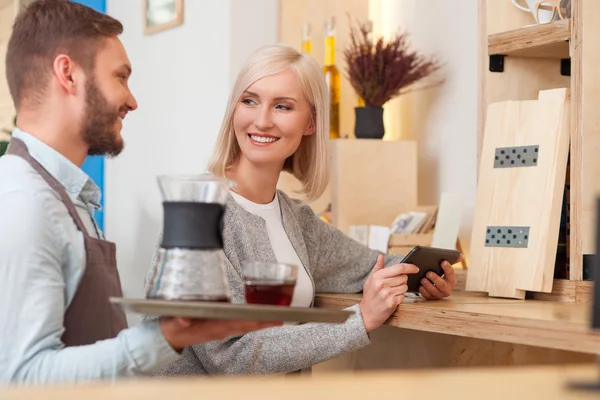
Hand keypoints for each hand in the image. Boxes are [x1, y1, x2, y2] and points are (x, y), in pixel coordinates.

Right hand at [160, 317, 281, 350]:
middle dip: (262, 322)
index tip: (263, 319)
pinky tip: (260, 319)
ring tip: (276, 319)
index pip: (235, 323)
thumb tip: (184, 319)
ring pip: (244, 326)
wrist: (170, 337)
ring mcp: (221, 330)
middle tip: (279, 319)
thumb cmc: (174, 326)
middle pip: (245, 326)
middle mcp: (220, 329)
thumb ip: (180, 319)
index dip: (250, 321)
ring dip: (260, 323)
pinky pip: (239, 326)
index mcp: (212, 327)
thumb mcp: (174, 322)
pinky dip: (251, 322)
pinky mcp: (221, 328)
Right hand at [359, 255, 418, 331]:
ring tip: (392, 292)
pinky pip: (403, 296)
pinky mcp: (392, 303)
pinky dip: (400, 297)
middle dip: (403, 280)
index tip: (415, 268)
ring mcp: (387, 294)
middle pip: (404, 277)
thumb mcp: (370, 280)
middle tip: (395, 284)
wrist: (366, 313)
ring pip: (405, 286)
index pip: (399, 268)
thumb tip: (381, 256)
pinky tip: (393, 298)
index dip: (410, 267)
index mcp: (378, 276)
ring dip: (402, 289)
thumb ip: (378, 267)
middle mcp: (382, 284)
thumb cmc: (369, 296)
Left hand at [418, 254, 462, 299]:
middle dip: (435, 279)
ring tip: (422, 279)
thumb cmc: (438, 273)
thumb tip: (461, 256)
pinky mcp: (431, 298)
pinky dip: (423, 291)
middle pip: (442, 285)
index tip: (443, 262)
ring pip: (434, 292)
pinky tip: (420, 287)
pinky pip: (427, 296)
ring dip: (428, 285)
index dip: (447, 268)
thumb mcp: (443, 268)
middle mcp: (447, 289)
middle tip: (428, 273)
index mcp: (451, 280)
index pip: (451, 274)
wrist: (431, 284)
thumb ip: (452, 261)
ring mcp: (439, 295)